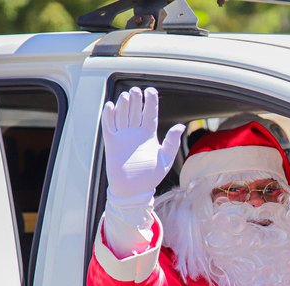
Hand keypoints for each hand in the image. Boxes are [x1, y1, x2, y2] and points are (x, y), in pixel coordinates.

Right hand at [101, 87, 184, 203]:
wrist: (133, 191)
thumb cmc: (150, 177)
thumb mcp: (165, 159)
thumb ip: (171, 143)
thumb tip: (181, 127)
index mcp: (149, 135)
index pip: (149, 114)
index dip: (150, 102)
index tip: (150, 90)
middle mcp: (135, 134)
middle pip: (134, 111)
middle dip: (135, 100)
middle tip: (136, 90)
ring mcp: (123, 137)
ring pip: (122, 116)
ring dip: (123, 105)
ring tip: (126, 96)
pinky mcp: (112, 143)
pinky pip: (109, 127)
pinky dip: (108, 116)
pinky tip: (111, 106)